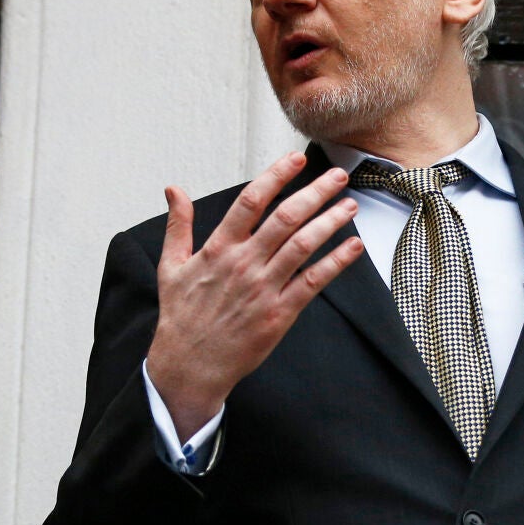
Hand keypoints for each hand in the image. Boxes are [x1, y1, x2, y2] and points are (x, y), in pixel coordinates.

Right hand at [146, 152, 364, 438]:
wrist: (190, 365)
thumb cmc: (181, 316)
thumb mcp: (170, 266)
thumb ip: (178, 225)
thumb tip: (174, 189)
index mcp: (218, 248)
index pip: (251, 201)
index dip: (276, 176)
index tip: (296, 159)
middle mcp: (243, 263)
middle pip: (285, 218)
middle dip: (315, 192)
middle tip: (337, 175)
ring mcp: (263, 288)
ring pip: (302, 246)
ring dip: (330, 222)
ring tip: (350, 205)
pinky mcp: (279, 313)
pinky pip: (313, 282)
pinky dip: (335, 262)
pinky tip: (353, 246)